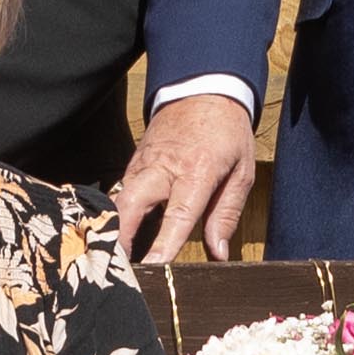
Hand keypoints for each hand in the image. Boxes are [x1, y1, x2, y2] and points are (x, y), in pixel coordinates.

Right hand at [109, 90, 262, 263]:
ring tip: (112, 260)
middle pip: (131, 204)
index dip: (165, 242)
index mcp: (197, 171)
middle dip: (120, 236)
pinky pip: (121, 191)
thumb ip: (226, 214)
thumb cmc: (228, 131)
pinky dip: (117, 214)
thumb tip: (218, 254)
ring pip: (119, 199)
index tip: (155, 266)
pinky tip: (118, 236)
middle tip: (116, 267)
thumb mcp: (242, 172)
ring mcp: (143, 163)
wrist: (205, 86)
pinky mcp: (134, 162)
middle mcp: (163, 167)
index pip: (179, 213)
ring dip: (114, 229)